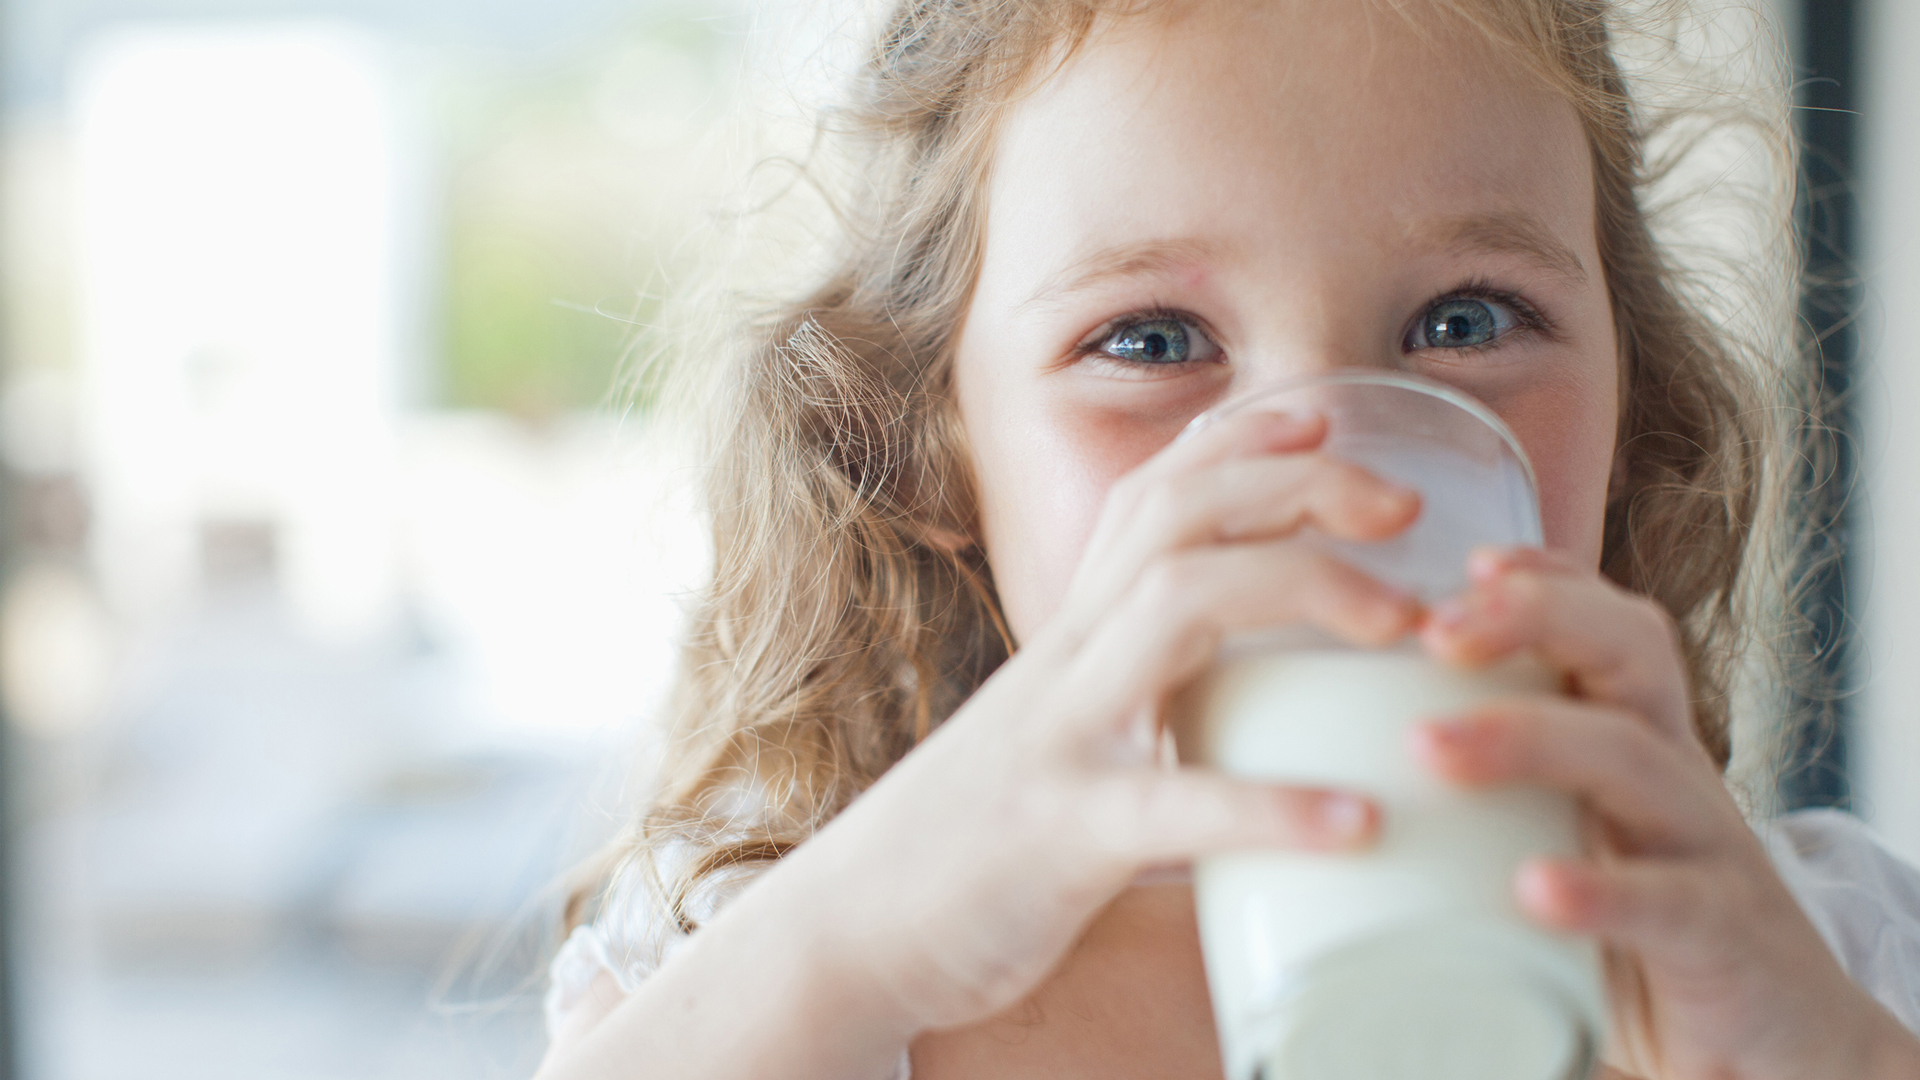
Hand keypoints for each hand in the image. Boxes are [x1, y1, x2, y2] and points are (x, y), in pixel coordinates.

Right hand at [759, 406, 1420, 1037]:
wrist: (855, 929)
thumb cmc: (978, 839)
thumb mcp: (1059, 737)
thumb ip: (1137, 700)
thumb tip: (1248, 709)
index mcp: (1073, 639)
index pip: (1150, 497)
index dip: (1238, 441)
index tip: (1326, 417)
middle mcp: (1065, 663)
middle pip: (1175, 517)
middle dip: (1295, 485)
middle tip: (1406, 505)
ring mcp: (1060, 738)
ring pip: (1175, 605)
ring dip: (1302, 589)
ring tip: (1404, 625)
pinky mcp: (1062, 834)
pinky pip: (1172, 804)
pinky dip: (1270, 806)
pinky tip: (1358, 821)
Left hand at [1414, 547, 1919, 1079]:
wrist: (1779, 1037)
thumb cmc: (1640, 922)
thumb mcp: (1571, 834)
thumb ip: (1493, 793)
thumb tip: (1340, 772)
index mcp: (1633, 738)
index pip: (1606, 625)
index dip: (1546, 580)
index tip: (1466, 563)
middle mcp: (1673, 772)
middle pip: (1625, 654)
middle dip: (1533, 620)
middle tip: (1434, 631)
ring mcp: (1704, 847)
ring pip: (1631, 759)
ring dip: (1527, 740)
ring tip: (1431, 746)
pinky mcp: (1720, 934)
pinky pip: (1666, 901)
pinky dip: (1600, 890)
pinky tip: (1534, 887)